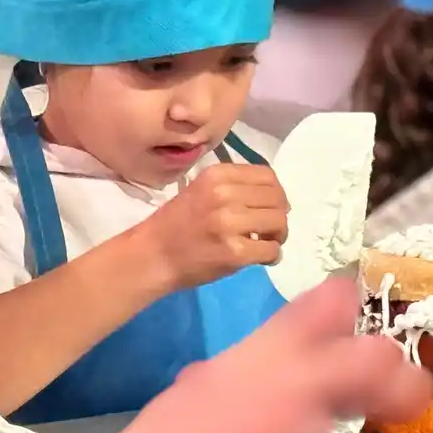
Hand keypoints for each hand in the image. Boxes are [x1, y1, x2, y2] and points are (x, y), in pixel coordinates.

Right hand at [140, 163, 289, 291]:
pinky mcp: (233, 252)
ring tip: (266, 243)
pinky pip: (271, 249)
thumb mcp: (202, 190)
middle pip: (277, 199)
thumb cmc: (176, 224)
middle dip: (280, 215)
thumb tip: (277, 198)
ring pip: (278, 222)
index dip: (276, 192)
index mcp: (217, 175)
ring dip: (278, 235)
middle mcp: (225, 194)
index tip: (270, 207)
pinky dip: (272, 255)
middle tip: (270, 230)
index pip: (267, 176)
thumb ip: (234, 188)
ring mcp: (229, 223)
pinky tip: (263, 258)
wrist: (152, 255)